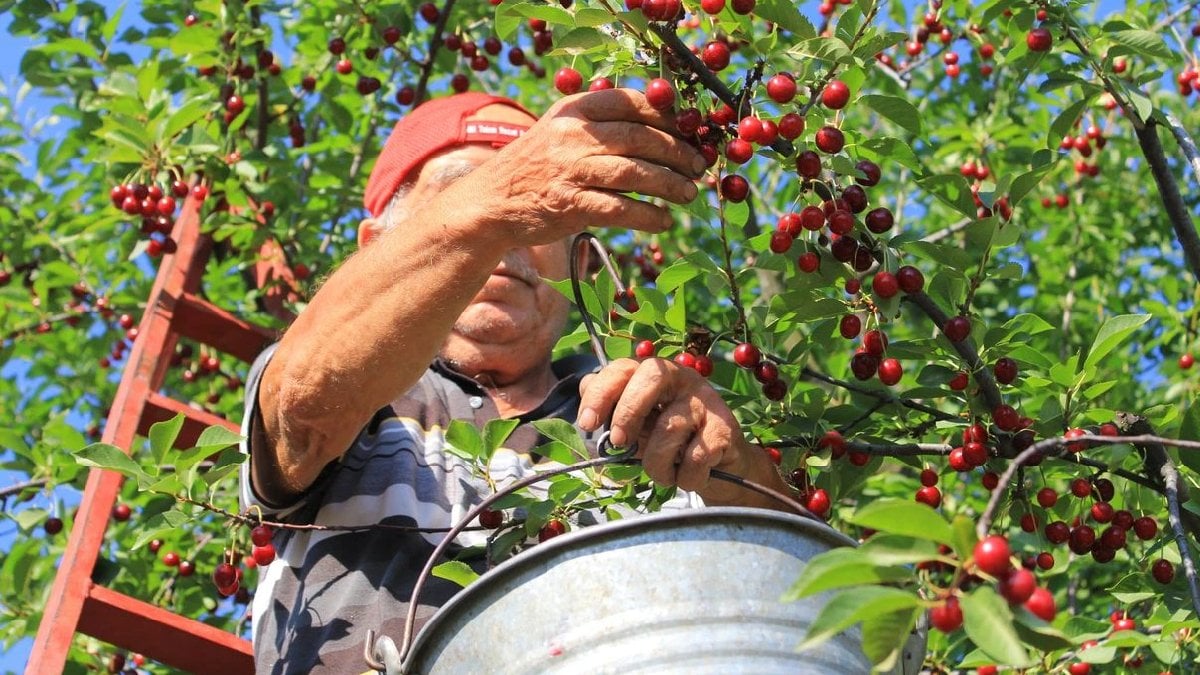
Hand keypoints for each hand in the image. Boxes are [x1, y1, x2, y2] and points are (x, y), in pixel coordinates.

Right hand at [457, 88, 707, 246]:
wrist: (491, 203)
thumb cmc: (536, 166)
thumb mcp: (560, 131)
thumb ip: (601, 124)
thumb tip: (664, 126)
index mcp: (574, 110)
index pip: (631, 102)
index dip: (668, 115)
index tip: (691, 130)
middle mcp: (572, 136)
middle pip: (639, 138)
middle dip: (677, 152)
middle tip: (698, 166)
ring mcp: (570, 170)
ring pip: (635, 173)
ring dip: (670, 184)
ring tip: (689, 194)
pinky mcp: (570, 205)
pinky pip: (621, 209)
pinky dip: (648, 216)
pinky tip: (663, 221)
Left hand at [577, 357, 751, 495]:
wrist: (721, 464)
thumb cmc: (671, 442)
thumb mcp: (638, 426)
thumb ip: (613, 412)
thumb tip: (586, 400)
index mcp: (653, 373)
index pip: (622, 368)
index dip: (601, 393)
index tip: (587, 423)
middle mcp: (681, 378)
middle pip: (652, 376)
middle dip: (628, 411)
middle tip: (620, 442)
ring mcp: (705, 401)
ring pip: (669, 428)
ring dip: (656, 464)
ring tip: (661, 472)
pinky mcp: (723, 427)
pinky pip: (694, 458)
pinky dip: (684, 477)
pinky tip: (686, 475)